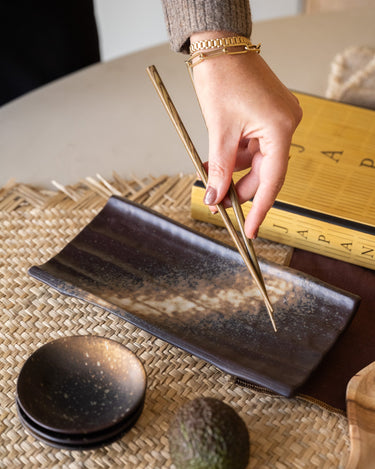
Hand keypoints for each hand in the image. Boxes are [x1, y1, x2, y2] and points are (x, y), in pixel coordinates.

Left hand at [190, 32, 301, 238]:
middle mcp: (285, 125)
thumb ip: (219, 169)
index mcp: (281, 128)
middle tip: (217, 202)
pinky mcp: (266, 117)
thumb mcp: (219, 131)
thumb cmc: (221, 78)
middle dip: (239, 188)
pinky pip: (252, 146)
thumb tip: (216, 199)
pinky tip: (216, 160)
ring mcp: (277, 121)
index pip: (273, 180)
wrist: (218, 47)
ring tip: (209, 176)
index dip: (260, 208)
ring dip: (232, 171)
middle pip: (264, 172)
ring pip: (255, 161)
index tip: (250, 230)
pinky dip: (234, 156)